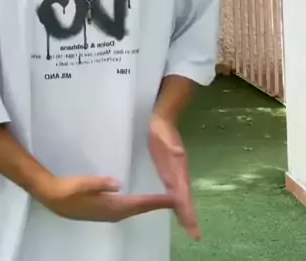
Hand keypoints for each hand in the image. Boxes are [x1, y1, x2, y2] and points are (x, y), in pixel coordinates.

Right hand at [37, 174, 174, 222]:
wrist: (54, 198)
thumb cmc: (69, 190)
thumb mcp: (84, 184)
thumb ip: (101, 183)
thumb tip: (118, 183)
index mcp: (112, 206)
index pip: (139, 204)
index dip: (156, 202)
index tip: (172, 199)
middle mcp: (113, 213)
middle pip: (140, 209)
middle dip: (156, 204)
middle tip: (173, 198)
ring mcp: (109, 214)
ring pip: (134, 210)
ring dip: (147, 205)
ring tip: (161, 199)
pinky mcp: (104, 211)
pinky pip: (127, 209)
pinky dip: (137, 205)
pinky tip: (139, 200)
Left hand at [148, 114, 199, 239]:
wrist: (162, 121)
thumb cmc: (161, 129)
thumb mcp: (163, 136)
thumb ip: (170, 145)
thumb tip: (178, 152)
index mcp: (178, 169)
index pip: (184, 194)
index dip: (187, 211)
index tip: (193, 227)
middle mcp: (180, 174)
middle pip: (185, 199)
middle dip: (190, 217)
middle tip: (196, 235)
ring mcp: (176, 173)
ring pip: (182, 197)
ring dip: (186, 212)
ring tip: (191, 229)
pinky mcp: (170, 172)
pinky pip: (176, 192)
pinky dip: (178, 203)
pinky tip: (177, 210)